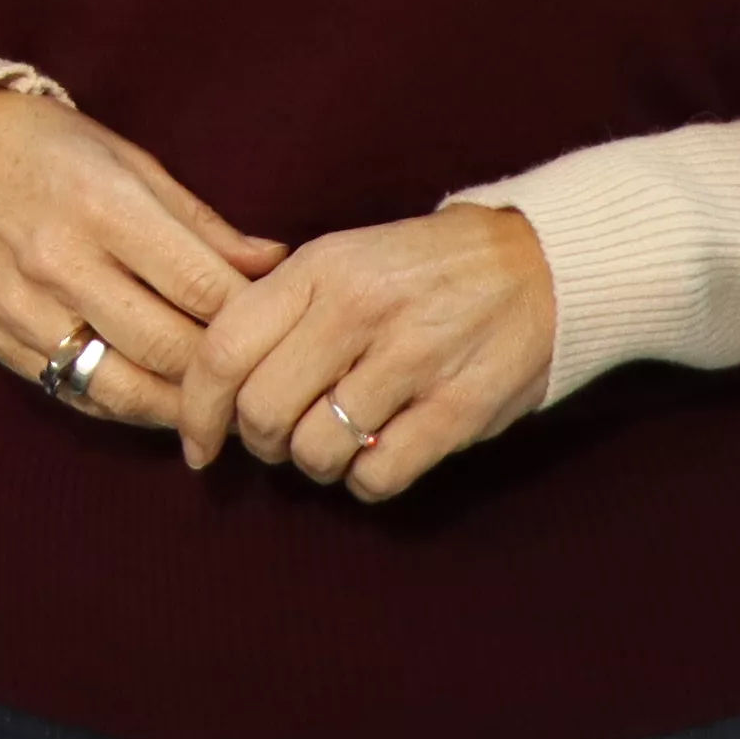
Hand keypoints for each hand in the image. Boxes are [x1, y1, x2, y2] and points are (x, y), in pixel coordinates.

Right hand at [0, 83, 280, 430]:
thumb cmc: (45, 148)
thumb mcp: (128, 160)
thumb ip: (200, 221)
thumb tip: (273, 263)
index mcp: (102, 206)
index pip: (200, 285)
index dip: (252, 317)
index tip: (282, 325)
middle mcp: (60, 263)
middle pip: (169, 346)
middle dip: (225, 370)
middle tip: (262, 377)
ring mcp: (25, 309)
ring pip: (124, 386)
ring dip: (181, 406)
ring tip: (219, 406)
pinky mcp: (2, 341)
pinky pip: (77, 394)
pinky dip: (128, 407)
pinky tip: (160, 402)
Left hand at [175, 207, 557, 502]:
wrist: (542, 261)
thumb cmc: (424, 270)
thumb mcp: (345, 257)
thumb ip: (279, 307)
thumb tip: (209, 380)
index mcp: (321, 268)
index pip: (225, 350)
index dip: (197, 409)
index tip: (199, 443)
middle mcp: (360, 309)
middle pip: (263, 411)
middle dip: (259, 443)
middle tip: (279, 440)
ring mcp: (413, 358)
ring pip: (315, 450)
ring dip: (314, 465)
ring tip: (335, 444)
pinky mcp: (459, 407)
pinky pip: (377, 476)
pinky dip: (365, 481)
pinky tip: (378, 455)